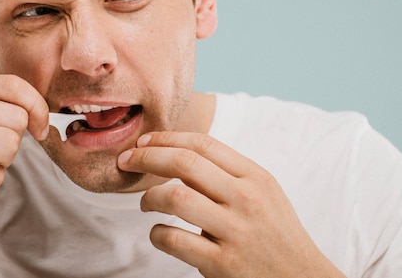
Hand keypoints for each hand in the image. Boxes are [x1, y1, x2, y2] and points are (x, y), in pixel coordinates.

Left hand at [117, 132, 344, 277]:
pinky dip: (157, 234)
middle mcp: (247, 200)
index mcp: (255, 177)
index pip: (203, 144)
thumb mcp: (262, 193)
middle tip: (127, 161)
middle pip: (185, 164)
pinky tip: (158, 234)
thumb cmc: (274, 232)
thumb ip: (225, 173)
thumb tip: (175, 153)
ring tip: (145, 203)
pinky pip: (175, 240)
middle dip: (147, 157)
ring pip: (176, 198)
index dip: (167, 138)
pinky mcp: (223, 264)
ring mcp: (236, 232)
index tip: (144, 142)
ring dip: (149, 197)